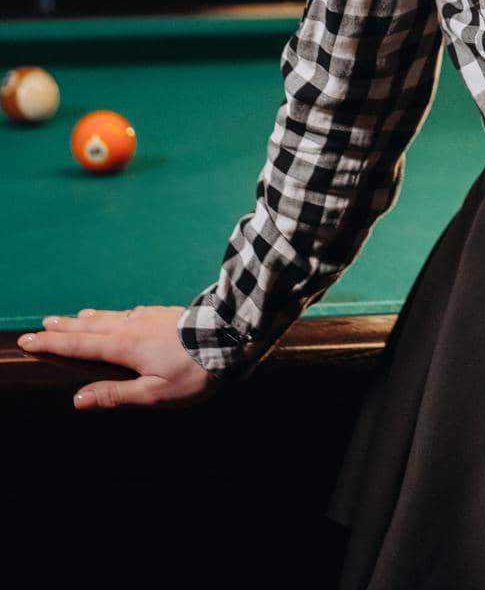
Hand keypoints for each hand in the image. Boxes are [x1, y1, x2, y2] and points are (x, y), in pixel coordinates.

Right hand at [17, 305, 220, 409]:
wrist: (230, 335)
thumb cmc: (193, 371)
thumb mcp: (154, 393)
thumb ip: (116, 395)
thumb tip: (78, 398)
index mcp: (124, 347)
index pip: (79, 345)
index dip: (52, 343)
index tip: (28, 339)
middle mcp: (131, 327)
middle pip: (90, 326)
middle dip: (64, 327)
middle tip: (42, 324)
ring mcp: (148, 316)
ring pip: (110, 316)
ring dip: (88, 317)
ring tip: (74, 316)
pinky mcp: (164, 313)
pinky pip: (129, 312)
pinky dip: (114, 313)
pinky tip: (120, 315)